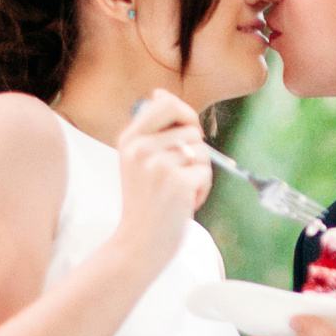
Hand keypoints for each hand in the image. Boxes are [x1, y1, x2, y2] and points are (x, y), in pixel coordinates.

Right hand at [112, 91, 210, 257]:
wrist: (137, 243)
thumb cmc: (144, 202)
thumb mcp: (137, 161)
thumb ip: (151, 130)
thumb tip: (160, 93)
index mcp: (129, 139)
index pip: (166, 103)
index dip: (186, 113)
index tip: (187, 130)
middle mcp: (141, 148)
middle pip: (192, 130)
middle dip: (196, 153)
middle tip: (179, 176)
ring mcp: (158, 165)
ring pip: (203, 152)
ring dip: (200, 174)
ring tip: (179, 191)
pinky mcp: (177, 183)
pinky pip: (206, 174)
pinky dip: (202, 190)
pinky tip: (184, 203)